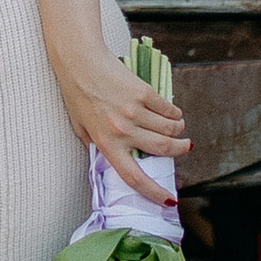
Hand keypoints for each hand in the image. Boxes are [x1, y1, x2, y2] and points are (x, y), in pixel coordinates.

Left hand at [55, 56, 188, 208]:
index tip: (169, 200)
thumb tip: (108, 162)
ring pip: (170, 129)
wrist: (79, 60)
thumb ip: (95, 146)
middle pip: (163, 150)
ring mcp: (134, 112)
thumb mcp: (80, 127)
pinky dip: (174, 113)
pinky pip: (168, 109)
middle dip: (179, 151)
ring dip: (179, 130)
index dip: (154, 192)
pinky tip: (173, 112)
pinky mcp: (143, 93)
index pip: (134, 177)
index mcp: (106, 143)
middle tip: (184, 147)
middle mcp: (122, 131)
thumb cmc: (77, 94)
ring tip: (178, 128)